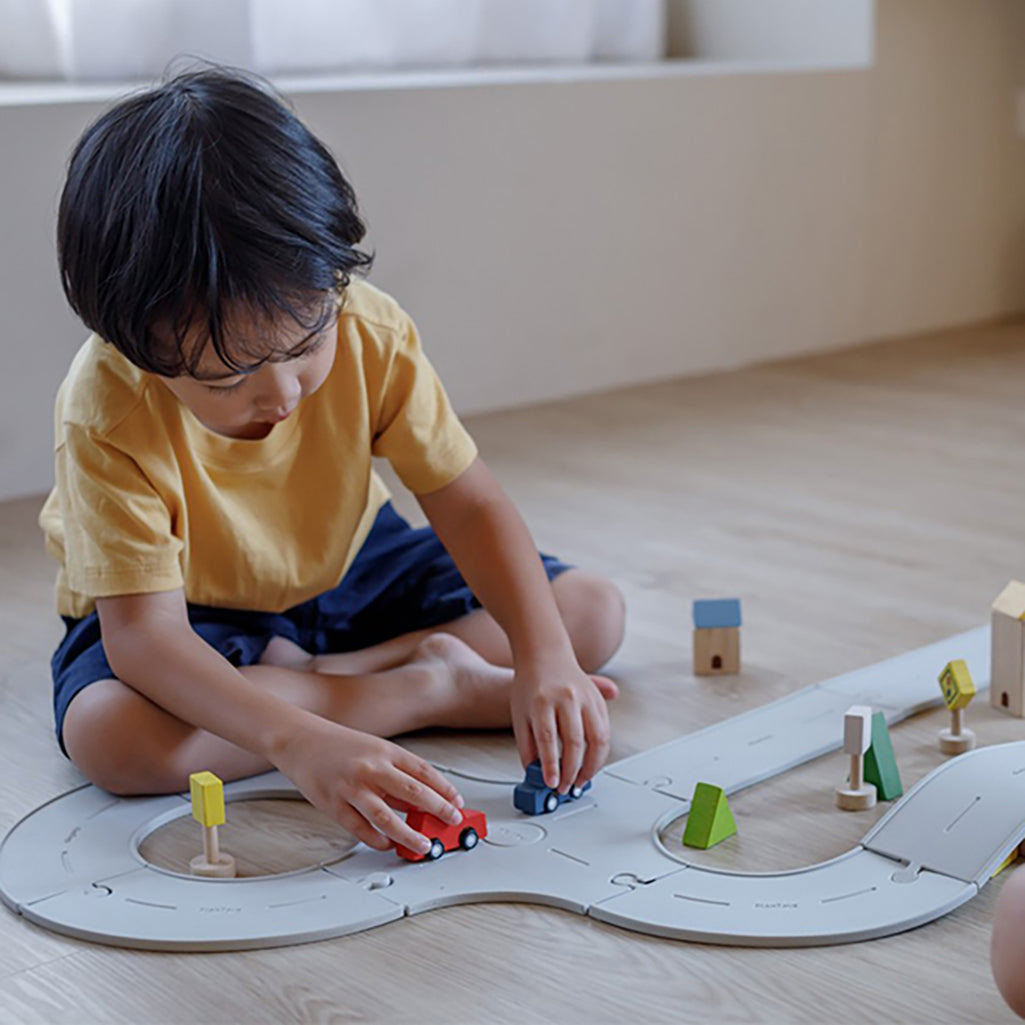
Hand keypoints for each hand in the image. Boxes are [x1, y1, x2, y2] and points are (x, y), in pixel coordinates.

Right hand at [274, 719, 464, 855]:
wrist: (301, 740)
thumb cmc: (339, 745)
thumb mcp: (375, 750)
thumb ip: (397, 774)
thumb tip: (420, 801)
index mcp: (385, 752)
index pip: (424, 772)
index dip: (444, 789)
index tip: (457, 803)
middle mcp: (371, 768)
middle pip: (412, 793)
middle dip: (437, 810)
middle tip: (451, 822)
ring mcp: (352, 788)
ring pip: (386, 817)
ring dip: (409, 834)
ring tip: (424, 844)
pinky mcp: (333, 805)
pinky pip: (360, 829)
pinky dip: (377, 840)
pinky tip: (388, 844)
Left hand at [509, 657, 617, 793]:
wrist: (544, 654)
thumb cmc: (530, 685)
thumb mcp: (520, 715)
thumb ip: (528, 746)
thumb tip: (537, 774)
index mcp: (542, 701)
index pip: (548, 739)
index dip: (551, 765)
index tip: (552, 784)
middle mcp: (567, 698)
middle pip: (575, 741)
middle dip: (573, 771)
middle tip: (566, 788)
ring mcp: (585, 697)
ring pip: (598, 738)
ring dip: (592, 765)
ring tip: (581, 780)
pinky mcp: (598, 699)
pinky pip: (605, 730)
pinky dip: (601, 751)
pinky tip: (591, 763)